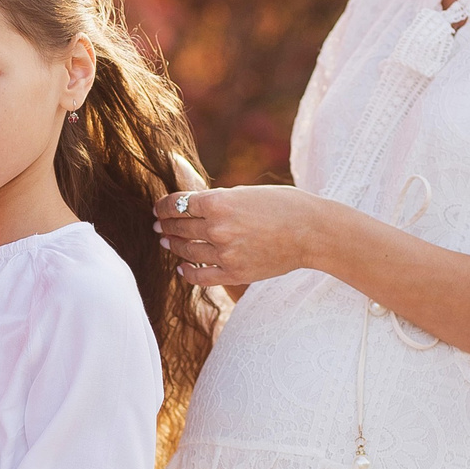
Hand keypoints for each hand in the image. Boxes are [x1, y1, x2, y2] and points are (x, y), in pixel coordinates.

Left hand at [153, 183, 323, 288]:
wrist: (311, 232)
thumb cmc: (283, 205)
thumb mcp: (245, 192)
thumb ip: (216, 199)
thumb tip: (191, 203)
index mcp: (218, 202)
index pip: (177, 204)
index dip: (162, 206)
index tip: (158, 209)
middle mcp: (217, 228)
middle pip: (179, 227)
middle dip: (166, 225)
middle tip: (159, 226)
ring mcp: (224, 253)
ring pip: (186, 251)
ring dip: (174, 246)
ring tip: (168, 242)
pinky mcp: (234, 273)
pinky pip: (199, 276)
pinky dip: (187, 272)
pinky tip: (182, 268)